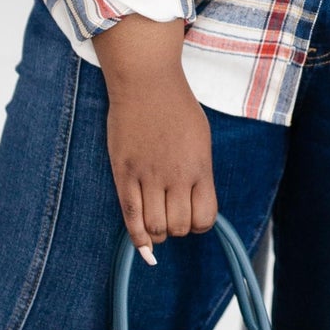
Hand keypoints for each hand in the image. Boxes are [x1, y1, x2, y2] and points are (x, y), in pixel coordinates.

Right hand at [91, 14, 217, 256]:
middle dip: (177, 229)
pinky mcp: (124, 173)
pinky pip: (130, 216)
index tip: (192, 217)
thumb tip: (195, 203)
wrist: (147, 82)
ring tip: (155, 221)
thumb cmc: (177, 108)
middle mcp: (177, 176)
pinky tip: (143, 247)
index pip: (205, 218)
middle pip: (179, 227)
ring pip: (155, 227)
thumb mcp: (201, 140)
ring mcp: (149, 175)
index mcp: (200, 168)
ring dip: (157, 233)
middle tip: (170, 216)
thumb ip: (199, 172)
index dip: (199, 225)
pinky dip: (137, 237)